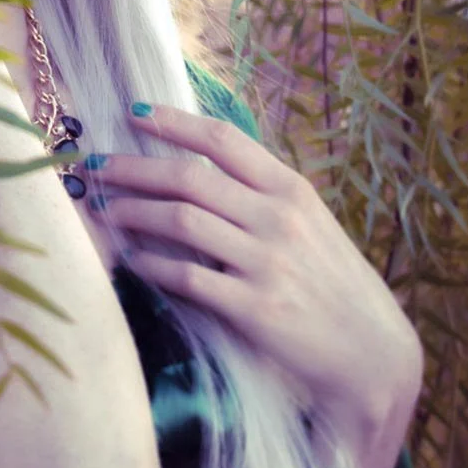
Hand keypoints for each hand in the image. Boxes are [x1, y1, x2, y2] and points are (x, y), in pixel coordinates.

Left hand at [99, 105, 422, 445]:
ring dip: (132, 213)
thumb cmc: (333, 286)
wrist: (372, 356)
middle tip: (95, 168)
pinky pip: (188, 278)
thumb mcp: (310, 225)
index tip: (134, 112)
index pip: (223, 141)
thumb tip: (200, 168)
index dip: (175, 122)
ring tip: (103, 212)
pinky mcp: (256, 308)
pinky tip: (131, 261)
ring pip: (181, 221)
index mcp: (292, 190)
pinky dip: (151, 266)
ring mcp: (268, 262)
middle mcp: (279, 218)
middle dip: (132, 169)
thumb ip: (262, 196)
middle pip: (189, 178)